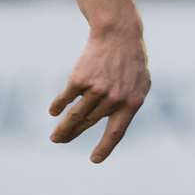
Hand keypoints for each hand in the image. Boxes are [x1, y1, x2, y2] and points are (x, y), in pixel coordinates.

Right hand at [49, 23, 151, 162]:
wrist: (118, 35)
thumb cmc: (131, 61)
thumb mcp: (140, 84)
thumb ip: (130, 104)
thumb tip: (117, 125)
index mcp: (132, 103)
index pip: (116, 132)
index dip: (105, 147)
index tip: (94, 160)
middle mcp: (113, 100)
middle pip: (89, 124)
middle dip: (73, 135)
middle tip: (60, 141)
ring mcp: (96, 90)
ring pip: (75, 116)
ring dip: (63, 128)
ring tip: (55, 137)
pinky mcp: (80, 80)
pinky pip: (66, 99)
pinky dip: (58, 106)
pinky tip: (54, 111)